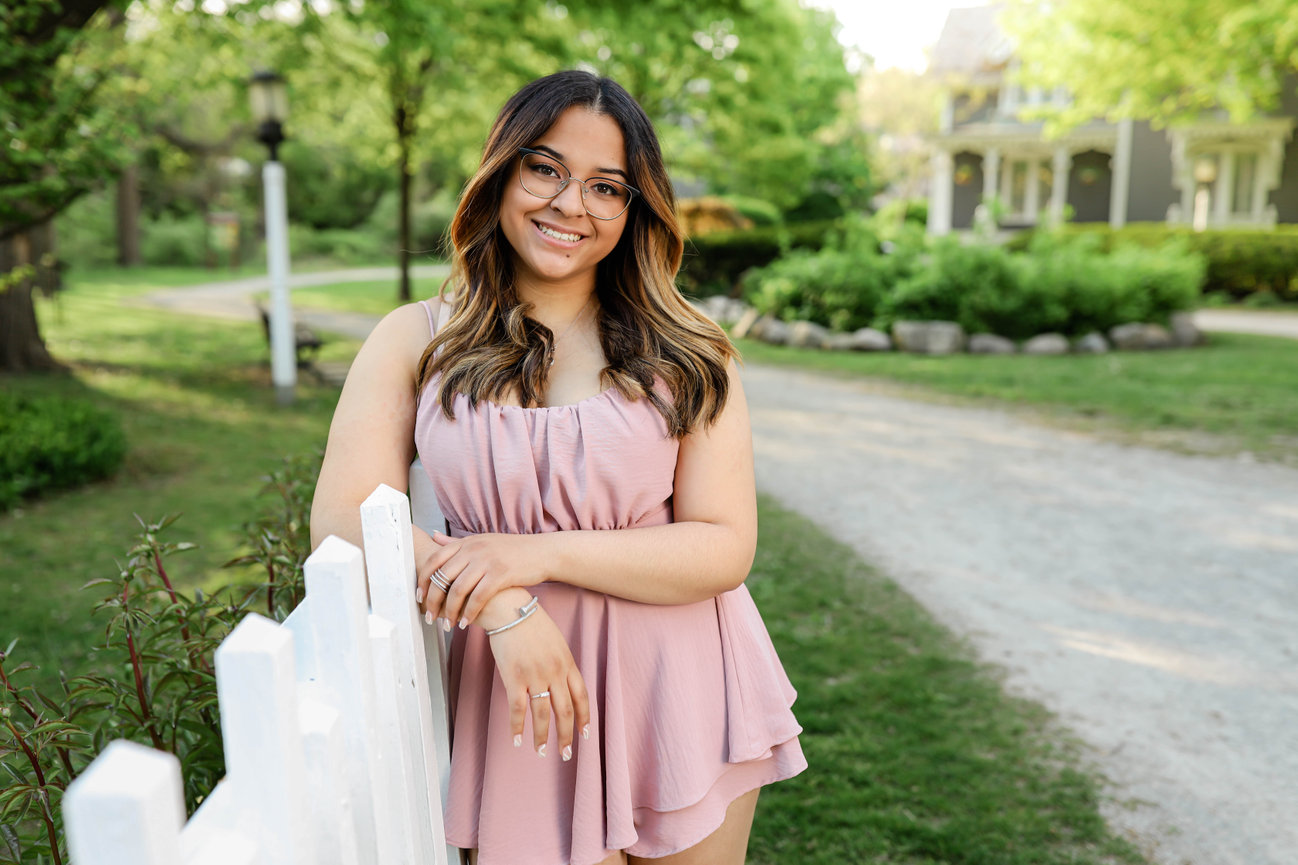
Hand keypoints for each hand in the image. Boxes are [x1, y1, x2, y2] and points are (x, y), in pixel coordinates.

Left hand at [415, 530, 544, 628]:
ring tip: (448, 625)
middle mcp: (474, 550)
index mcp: (466, 543)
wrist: (542, 552)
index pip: (435, 560)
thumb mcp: (482, 541)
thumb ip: (457, 542)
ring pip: (458, 590)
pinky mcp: (500, 575)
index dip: (423, 581)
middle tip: (429, 617)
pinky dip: (469, 613)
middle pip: (443, 578)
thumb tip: (433, 537)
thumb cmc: (511, 550)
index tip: (419, 598)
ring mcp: (487, 561)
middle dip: (433, 601)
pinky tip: (465, 623)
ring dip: (450, 611)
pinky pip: (478, 598)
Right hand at [480, 589, 590, 759]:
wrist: (509, 608)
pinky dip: (517, 727)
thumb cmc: (530, 622)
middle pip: (565, 710)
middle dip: (567, 735)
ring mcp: (535, 675)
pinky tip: (517, 739)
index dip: (584, 718)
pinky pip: (518, 709)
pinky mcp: (514, 677)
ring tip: (540, 751)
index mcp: (567, 662)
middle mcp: (555, 671)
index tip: (584, 735)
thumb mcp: (555, 641)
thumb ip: (560, 662)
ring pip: (543, 714)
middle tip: (566, 754)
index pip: (582, 696)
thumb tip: (561, 682)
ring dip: (542, 736)